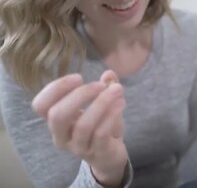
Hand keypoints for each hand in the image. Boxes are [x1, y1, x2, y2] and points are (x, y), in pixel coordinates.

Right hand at [32, 70, 127, 186]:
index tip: (79, 77)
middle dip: (80, 95)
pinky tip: (121, 103)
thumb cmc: (99, 126)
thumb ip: (104, 87)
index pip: (40, 105)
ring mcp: (78, 147)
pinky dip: (111, 115)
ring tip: (117, 90)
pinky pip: (101, 134)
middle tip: (100, 85)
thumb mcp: (100, 104)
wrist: (110, 156)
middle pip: (57, 115)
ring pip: (83, 125)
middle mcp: (61, 136)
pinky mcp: (97, 153)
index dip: (56, 88)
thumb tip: (110, 74)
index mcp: (56, 121)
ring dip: (101, 103)